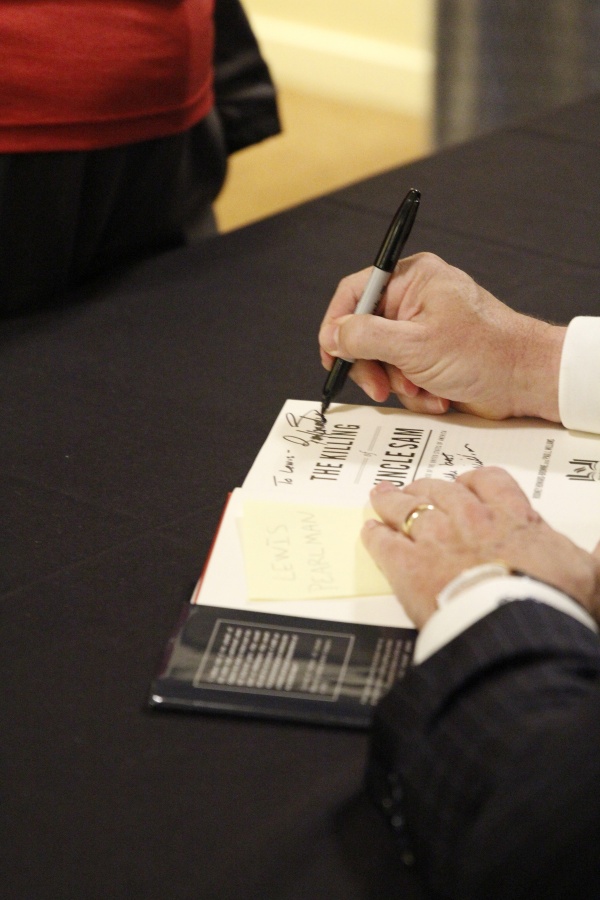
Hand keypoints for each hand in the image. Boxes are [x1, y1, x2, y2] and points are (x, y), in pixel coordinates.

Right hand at [319, 253, 565, 421]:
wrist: (524, 381)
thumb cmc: (484, 352)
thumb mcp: (415, 344)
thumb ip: (367, 338)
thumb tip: (333, 336)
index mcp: (412, 280)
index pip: (355, 292)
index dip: (337, 324)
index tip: (331, 353)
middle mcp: (414, 300)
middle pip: (363, 332)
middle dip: (372, 366)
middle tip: (378, 388)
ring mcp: (421, 330)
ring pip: (381, 361)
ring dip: (398, 383)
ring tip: (423, 389)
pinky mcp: (429, 357)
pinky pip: (401, 376)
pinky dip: (415, 392)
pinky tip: (437, 395)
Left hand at [362, 467, 599, 628]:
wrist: (517, 628)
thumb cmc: (552, 603)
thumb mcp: (590, 575)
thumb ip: (594, 556)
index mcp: (513, 518)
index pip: (488, 481)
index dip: (472, 481)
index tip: (464, 484)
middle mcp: (471, 521)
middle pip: (441, 491)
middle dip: (426, 488)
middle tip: (414, 489)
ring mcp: (437, 540)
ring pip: (408, 508)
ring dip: (393, 502)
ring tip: (381, 497)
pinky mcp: (409, 567)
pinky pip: (384, 542)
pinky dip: (374, 534)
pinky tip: (369, 530)